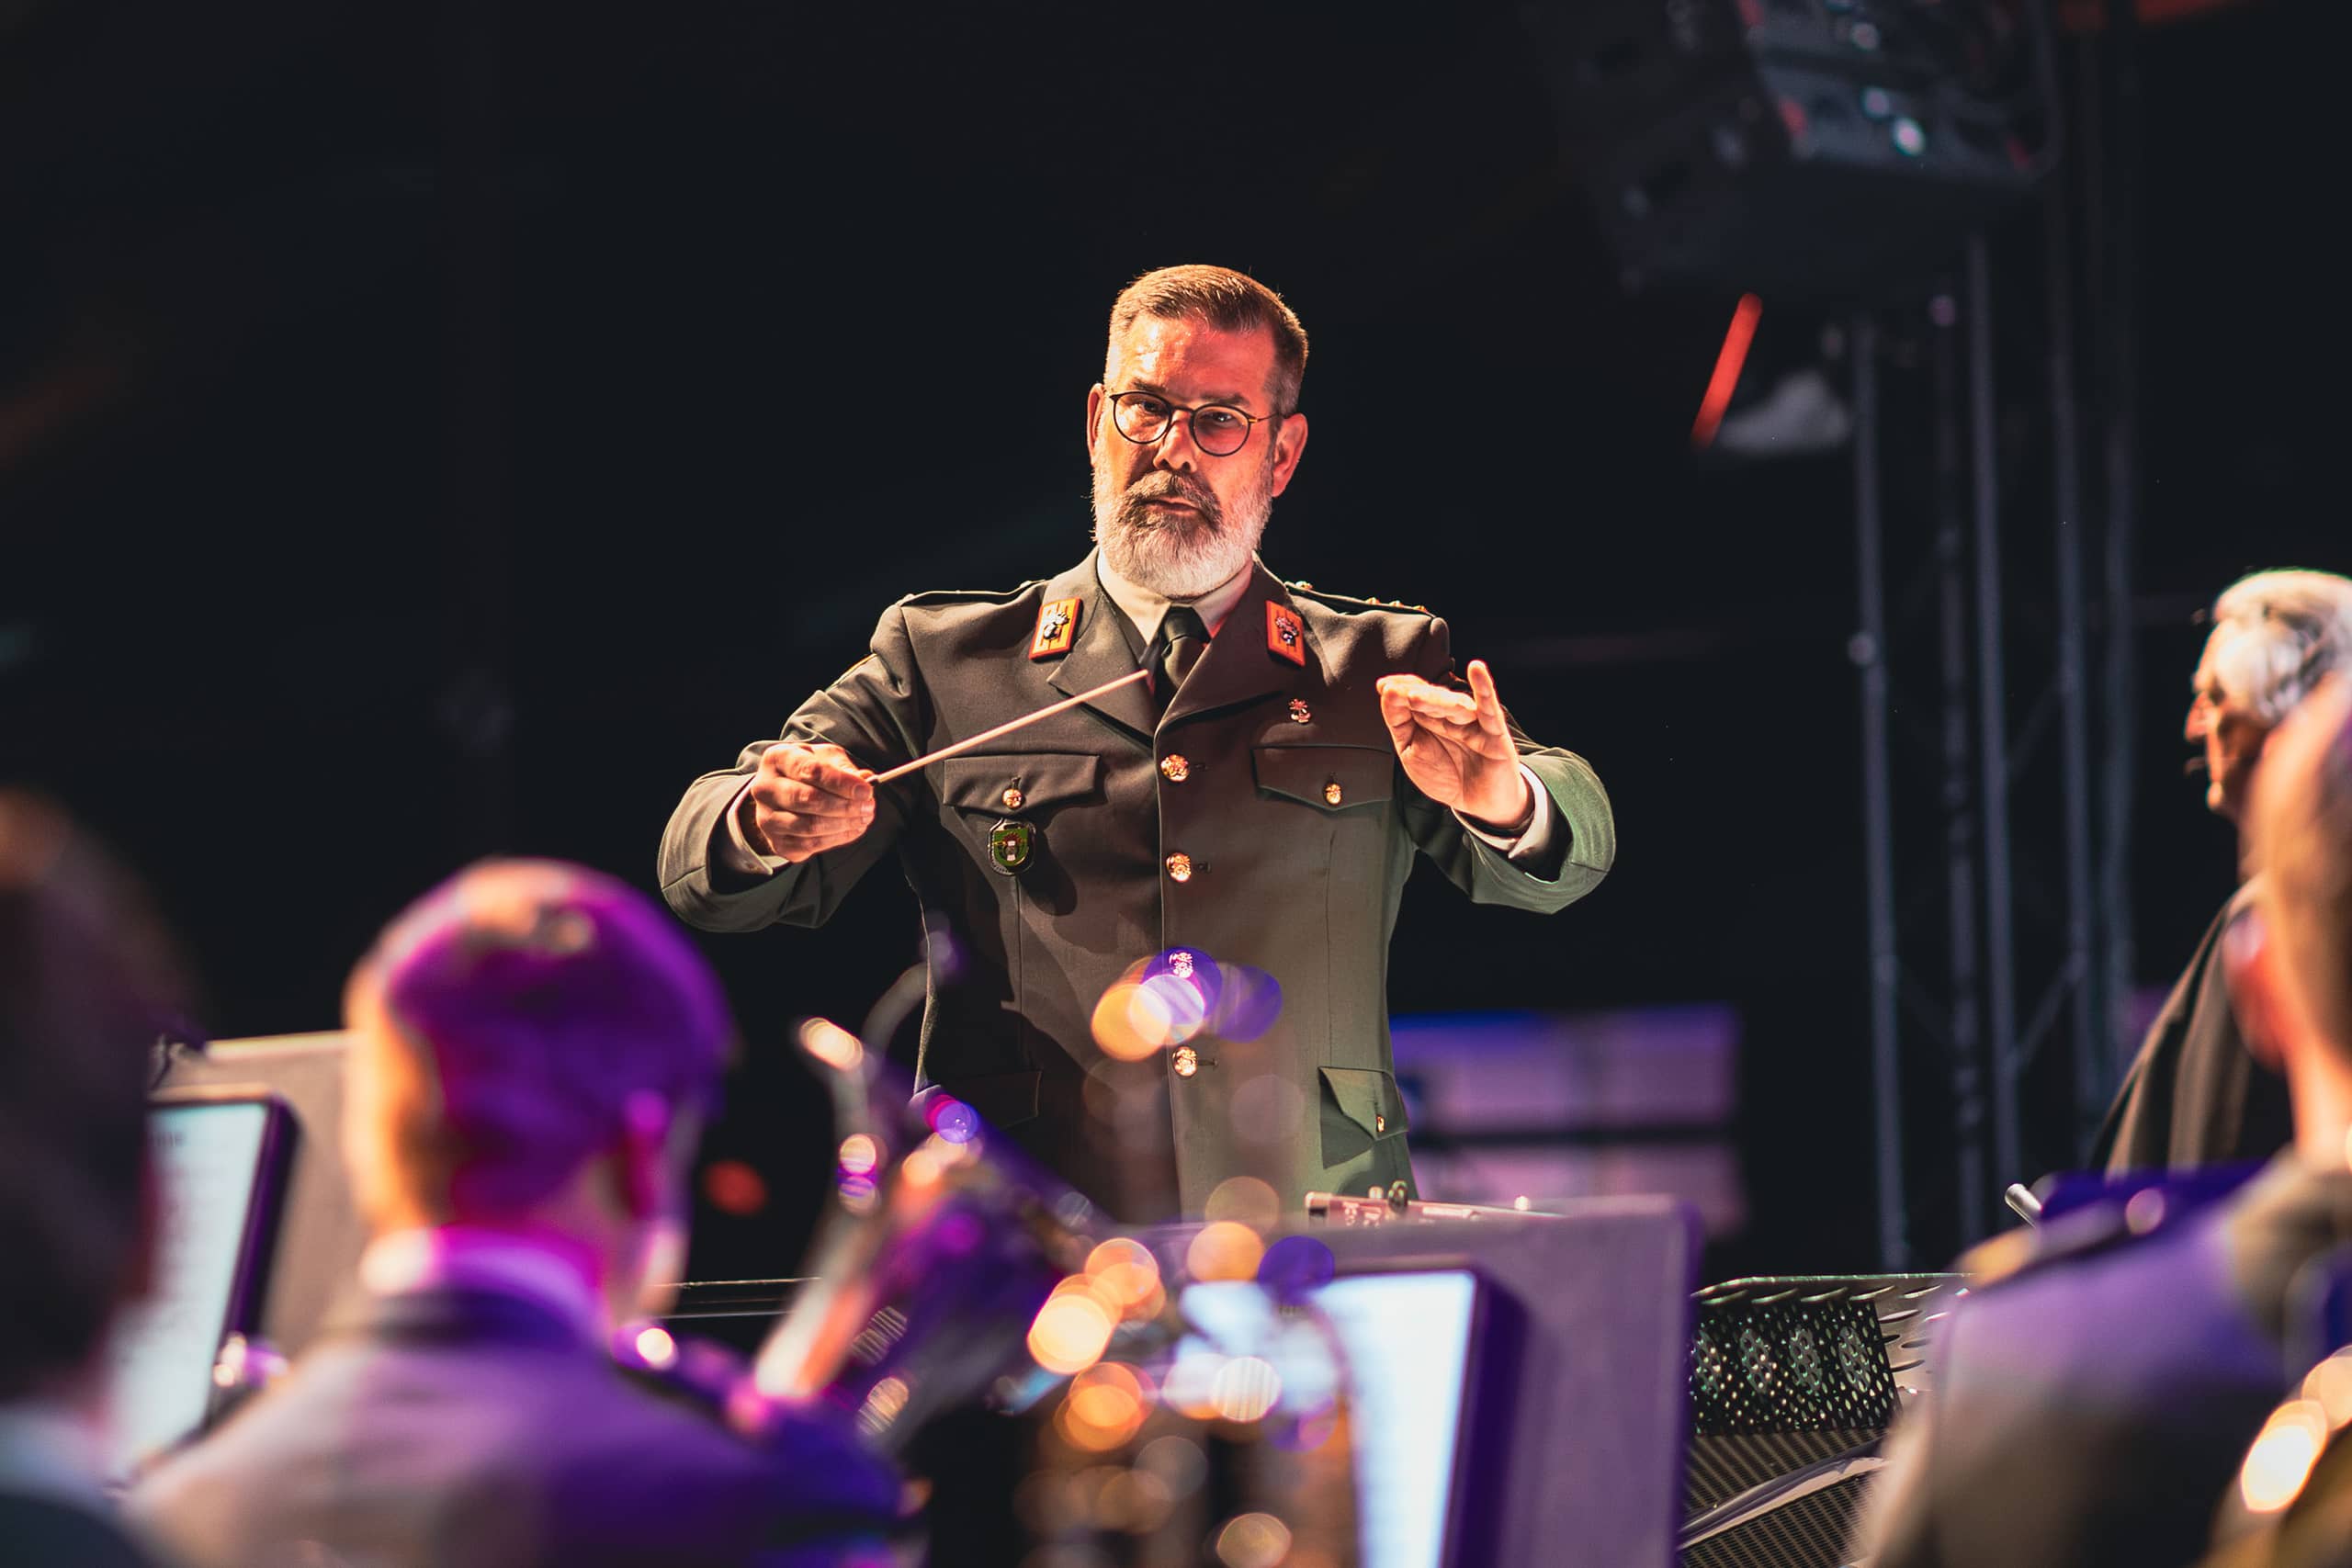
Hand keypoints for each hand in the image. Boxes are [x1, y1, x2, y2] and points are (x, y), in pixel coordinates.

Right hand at [743, 742, 876, 862]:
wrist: (782, 796)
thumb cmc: (806, 771)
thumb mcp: (825, 758)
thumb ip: (844, 767)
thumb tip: (865, 780)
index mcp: (777, 759)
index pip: (810, 770)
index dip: (841, 782)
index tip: (866, 789)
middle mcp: (765, 788)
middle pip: (808, 799)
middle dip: (845, 805)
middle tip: (868, 806)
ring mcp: (767, 818)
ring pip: (809, 826)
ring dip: (844, 824)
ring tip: (864, 818)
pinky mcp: (777, 842)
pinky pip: (809, 844)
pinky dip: (837, 839)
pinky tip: (852, 829)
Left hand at [1377, 659, 1531, 828]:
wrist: (1478, 805)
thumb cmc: (1447, 776)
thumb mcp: (1411, 751)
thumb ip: (1399, 723)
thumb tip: (1387, 692)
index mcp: (1432, 717)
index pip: (1416, 694)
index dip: (1400, 688)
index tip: (1383, 686)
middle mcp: (1452, 716)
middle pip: (1433, 699)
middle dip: (1414, 695)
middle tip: (1395, 692)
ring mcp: (1474, 723)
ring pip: (1454, 706)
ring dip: (1435, 700)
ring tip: (1415, 697)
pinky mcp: (1494, 734)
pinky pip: (1489, 709)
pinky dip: (1484, 688)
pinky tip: (1477, 669)